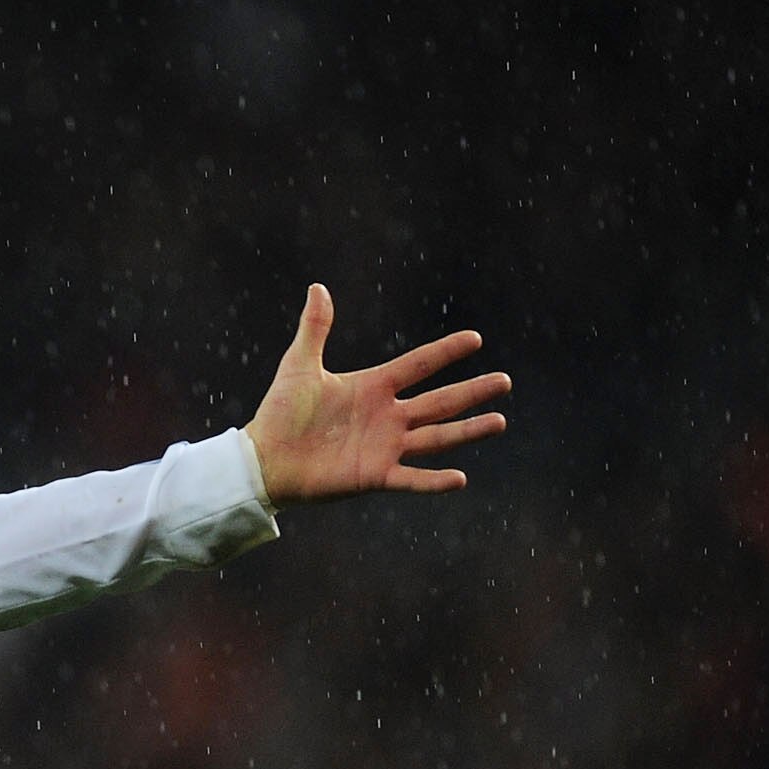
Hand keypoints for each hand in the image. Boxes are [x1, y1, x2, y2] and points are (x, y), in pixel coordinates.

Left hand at [242, 284, 509, 507]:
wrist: (264, 458)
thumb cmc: (280, 412)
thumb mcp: (299, 365)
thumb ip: (314, 328)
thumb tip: (318, 287)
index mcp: (373, 387)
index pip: (418, 365)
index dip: (444, 352)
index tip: (475, 338)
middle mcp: (387, 416)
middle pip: (439, 402)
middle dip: (472, 392)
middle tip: (504, 381)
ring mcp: (385, 447)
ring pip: (436, 437)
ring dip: (467, 431)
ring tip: (499, 422)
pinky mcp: (374, 476)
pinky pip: (411, 479)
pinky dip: (434, 481)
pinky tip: (460, 478)